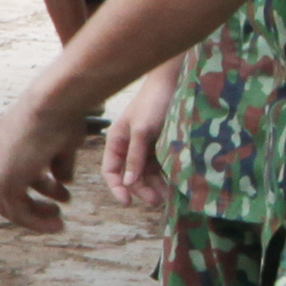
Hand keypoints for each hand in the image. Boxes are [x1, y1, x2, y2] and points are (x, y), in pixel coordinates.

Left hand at [0, 100, 86, 234]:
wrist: (55, 101)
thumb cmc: (62, 114)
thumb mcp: (61, 143)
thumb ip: (58, 164)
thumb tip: (64, 181)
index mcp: (2, 145)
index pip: (8, 177)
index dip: (31, 189)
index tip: (54, 194)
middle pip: (6, 193)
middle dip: (32, 205)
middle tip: (56, 210)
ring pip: (10, 206)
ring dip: (35, 216)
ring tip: (58, 218)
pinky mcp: (6, 179)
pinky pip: (17, 211)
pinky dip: (35, 221)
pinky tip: (57, 223)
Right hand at [97, 66, 179, 206]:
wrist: (174, 83)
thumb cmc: (153, 104)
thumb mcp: (142, 131)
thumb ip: (135, 157)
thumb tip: (128, 183)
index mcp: (116, 142)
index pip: (111, 171)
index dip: (117, 188)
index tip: (127, 203)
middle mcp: (129, 146)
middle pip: (131, 175)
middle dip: (142, 189)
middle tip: (157, 201)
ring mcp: (145, 146)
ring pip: (147, 173)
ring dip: (156, 185)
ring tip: (169, 196)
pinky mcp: (161, 145)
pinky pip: (160, 165)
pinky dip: (165, 175)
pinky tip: (174, 183)